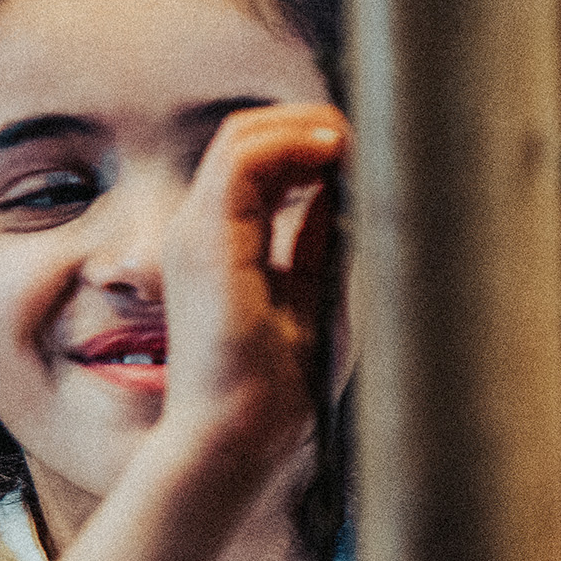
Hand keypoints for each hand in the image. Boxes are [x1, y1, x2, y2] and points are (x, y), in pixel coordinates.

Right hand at [157, 102, 348, 471]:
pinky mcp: (206, 239)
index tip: (361, 154)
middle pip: (246, 136)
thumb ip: (320, 241)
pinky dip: (292, 143)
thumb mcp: (314, 296)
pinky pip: (241, 157)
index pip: (255, 162)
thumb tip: (343, 189)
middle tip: (364, 139)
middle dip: (310, 124)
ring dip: (305, 126)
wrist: (238, 437)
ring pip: (242, 135)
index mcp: (220, 247)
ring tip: (353, 143)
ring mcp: (196, 232)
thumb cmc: (274, 390)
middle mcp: (200, 232)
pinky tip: (335, 154)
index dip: (309, 143)